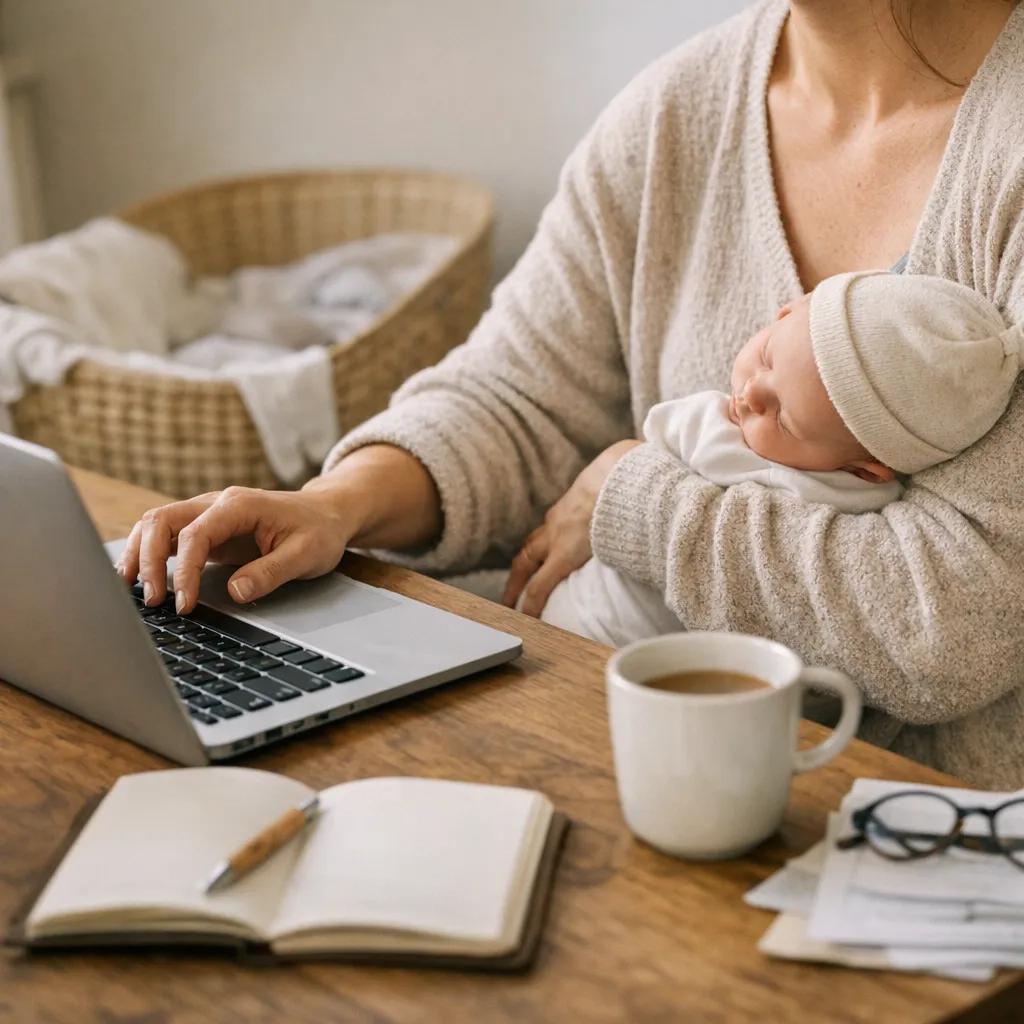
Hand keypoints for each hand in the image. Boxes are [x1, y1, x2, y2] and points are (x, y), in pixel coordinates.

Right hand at [118, 486, 357, 613]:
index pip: (196, 534)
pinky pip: (167, 536)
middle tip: (153, 602)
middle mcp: (217, 503)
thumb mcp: (306, 554)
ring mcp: (208, 513)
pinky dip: (148, 553)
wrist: (327, 514)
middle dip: (148, 560)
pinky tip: (139, 577)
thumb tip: (236, 592)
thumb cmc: (319, 531)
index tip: (183, 604)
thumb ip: (271, 572)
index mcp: (240, 505)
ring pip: (156, 524)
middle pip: (162, 520)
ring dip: (139, 554)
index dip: (184, 571)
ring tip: (132, 590)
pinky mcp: (206, 528)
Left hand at [504, 439, 641, 616]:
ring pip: (525, 561)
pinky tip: (527, 616)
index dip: (544, 547)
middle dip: (520, 569)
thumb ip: (625, 498)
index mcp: (571, 507)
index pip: (551, 529)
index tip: (541, 561)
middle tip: (512, 589)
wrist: (620, 476)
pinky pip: (539, 585)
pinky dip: (531, 602)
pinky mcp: (563, 555)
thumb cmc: (625, 478)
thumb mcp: (619, 488)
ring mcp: (556, 538)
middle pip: (529, 546)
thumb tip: (653, 502)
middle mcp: (557, 522)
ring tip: (513, 604)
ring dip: (517, 582)